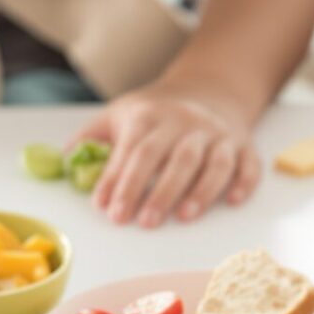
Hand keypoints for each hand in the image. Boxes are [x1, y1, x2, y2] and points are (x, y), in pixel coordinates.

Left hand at [82, 84, 260, 228]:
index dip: (119, 181)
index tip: (107, 209)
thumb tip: (65, 159)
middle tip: (141, 223)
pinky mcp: (242, 145)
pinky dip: (243, 181)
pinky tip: (232, 201)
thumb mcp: (120, 113)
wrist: (208, 90)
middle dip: (157, 191)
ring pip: (211, 161)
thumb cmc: (156, 112)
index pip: (133, 151)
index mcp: (151, 116)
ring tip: (182, 217)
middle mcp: (186, 123)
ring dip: (199, 190)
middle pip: (172, 157)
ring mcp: (217, 134)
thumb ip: (92, 137)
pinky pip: (248, 163)